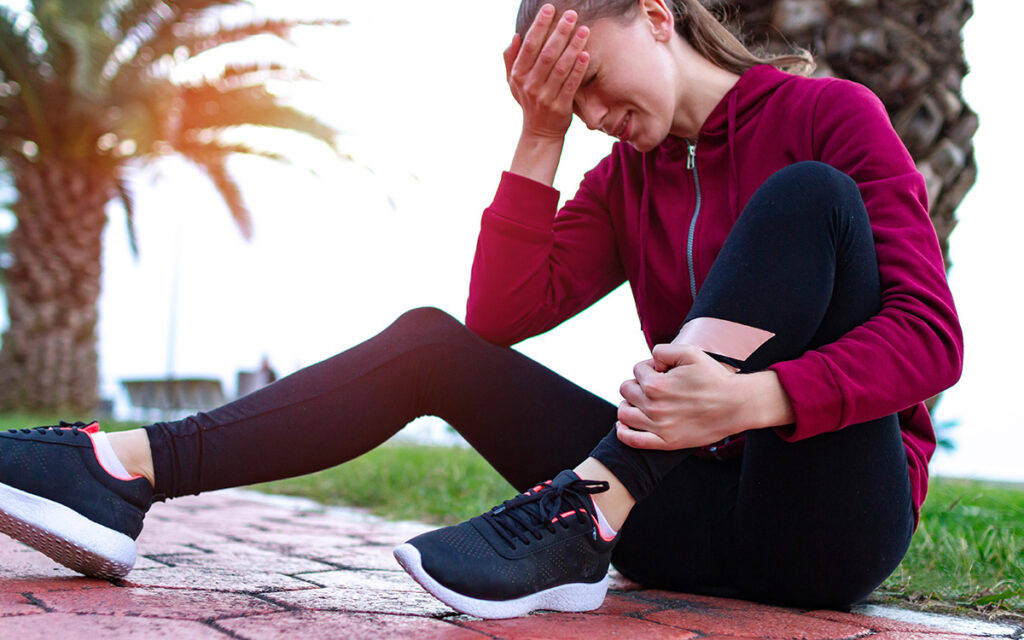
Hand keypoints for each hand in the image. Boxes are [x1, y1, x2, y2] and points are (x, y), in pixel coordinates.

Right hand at [503, 4, 589, 140]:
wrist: (539, 132)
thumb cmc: (529, 101)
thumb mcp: (513, 82)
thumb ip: (511, 59)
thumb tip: (515, 36)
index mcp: (518, 75)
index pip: (529, 46)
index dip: (539, 26)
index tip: (549, 8)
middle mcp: (530, 85)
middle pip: (546, 54)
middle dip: (559, 32)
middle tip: (572, 14)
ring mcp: (545, 97)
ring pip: (560, 67)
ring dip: (573, 47)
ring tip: (584, 30)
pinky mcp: (560, 107)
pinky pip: (571, 85)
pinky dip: (578, 69)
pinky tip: (586, 54)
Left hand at [616, 344, 746, 450]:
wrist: (737, 405)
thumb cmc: (715, 378)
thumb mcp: (690, 352)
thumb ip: (662, 351)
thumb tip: (651, 362)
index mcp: (656, 384)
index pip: (637, 370)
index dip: (650, 367)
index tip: (665, 372)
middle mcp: (653, 406)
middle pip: (626, 390)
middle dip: (638, 383)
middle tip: (656, 386)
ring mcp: (658, 427)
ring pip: (624, 413)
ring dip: (629, 404)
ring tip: (643, 402)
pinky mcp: (666, 442)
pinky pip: (632, 440)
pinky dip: (623, 431)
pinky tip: (626, 424)